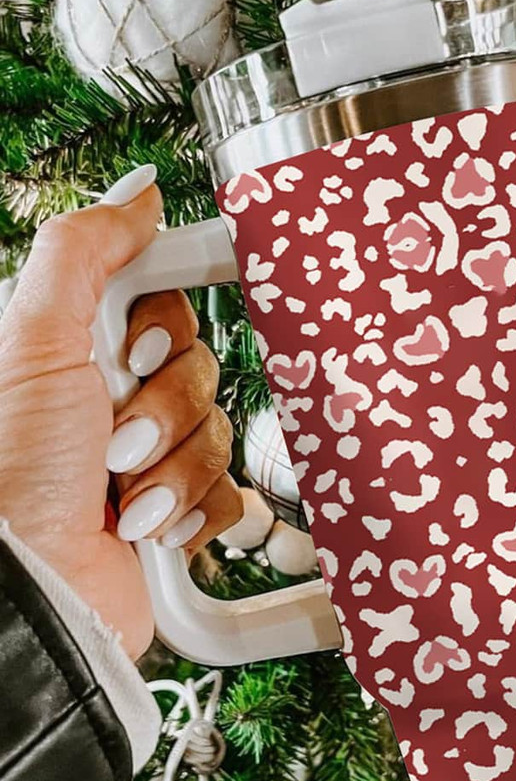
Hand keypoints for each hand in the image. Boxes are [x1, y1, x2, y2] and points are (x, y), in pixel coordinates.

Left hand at [0, 166, 241, 659]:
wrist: (27, 588)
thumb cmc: (10, 471)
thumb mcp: (32, 337)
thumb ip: (84, 250)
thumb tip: (138, 192)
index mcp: (77, 353)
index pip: (162, 306)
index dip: (161, 329)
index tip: (138, 351)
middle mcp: (112, 402)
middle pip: (199, 368)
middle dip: (161, 410)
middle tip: (109, 438)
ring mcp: (147, 461)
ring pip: (217, 431)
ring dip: (172, 468)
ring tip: (119, 494)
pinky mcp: (175, 514)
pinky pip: (230, 492)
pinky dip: (192, 510)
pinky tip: (146, 527)